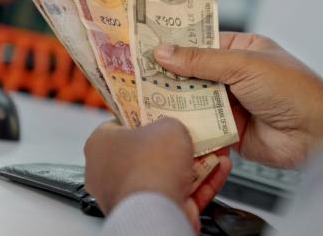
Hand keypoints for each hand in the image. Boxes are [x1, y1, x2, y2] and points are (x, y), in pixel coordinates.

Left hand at [84, 118, 231, 231]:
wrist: (157, 211)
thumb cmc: (151, 165)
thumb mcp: (168, 125)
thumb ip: (172, 123)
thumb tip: (176, 129)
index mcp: (101, 145)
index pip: (122, 123)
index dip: (147, 114)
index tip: (165, 110)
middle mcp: (111, 172)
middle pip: (152, 150)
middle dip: (179, 142)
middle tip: (196, 130)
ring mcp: (133, 194)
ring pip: (170, 173)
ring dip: (198, 161)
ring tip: (217, 148)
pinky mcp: (154, 211)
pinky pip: (182, 192)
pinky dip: (204, 182)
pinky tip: (221, 168)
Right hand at [154, 32, 322, 168]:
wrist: (317, 135)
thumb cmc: (292, 90)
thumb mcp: (245, 65)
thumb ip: (202, 61)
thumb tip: (164, 52)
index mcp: (243, 50)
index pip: (202, 44)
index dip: (175, 47)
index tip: (146, 48)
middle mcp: (236, 76)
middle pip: (195, 75)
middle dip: (170, 78)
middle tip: (138, 77)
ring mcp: (233, 104)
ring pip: (196, 101)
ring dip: (176, 102)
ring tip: (144, 100)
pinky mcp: (231, 130)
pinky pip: (204, 126)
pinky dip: (189, 126)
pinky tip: (166, 125)